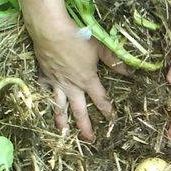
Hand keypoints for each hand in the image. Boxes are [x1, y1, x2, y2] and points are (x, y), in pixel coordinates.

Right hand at [29, 19, 126, 140]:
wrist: (50, 30)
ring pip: (59, 106)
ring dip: (61, 121)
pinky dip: (43, 98)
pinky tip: (43, 105)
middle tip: (89, 139)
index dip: (107, 111)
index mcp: (87, 80)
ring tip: (63, 133)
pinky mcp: (43, 76)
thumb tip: (128, 72)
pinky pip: (44, 90)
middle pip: (79, 110)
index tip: (112, 120)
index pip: (101, 100)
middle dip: (85, 126)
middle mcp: (72, 86)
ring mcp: (56, 83)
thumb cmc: (77, 37)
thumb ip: (113, 61)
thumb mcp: (99, 48)